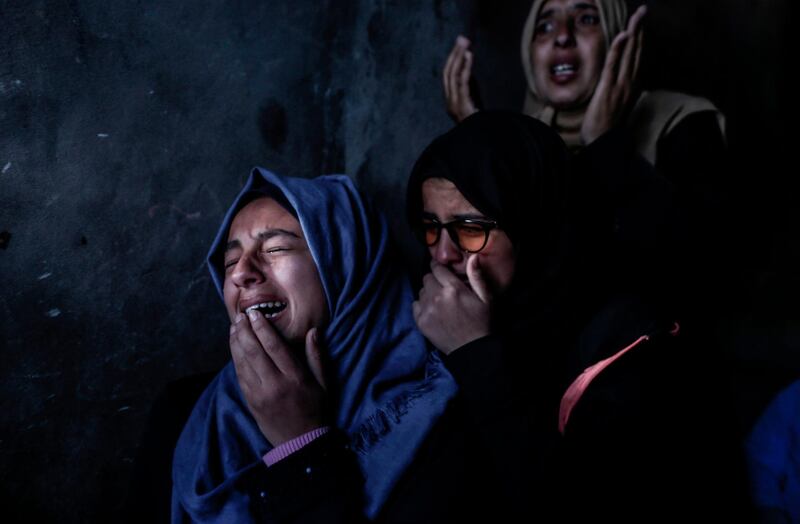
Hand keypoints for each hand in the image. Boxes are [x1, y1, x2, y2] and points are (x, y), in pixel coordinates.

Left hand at [229, 311, 326, 445]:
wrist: (302, 442)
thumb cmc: (316, 409)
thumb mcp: (324, 383)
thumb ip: (317, 357)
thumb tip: (313, 331)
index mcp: (295, 378)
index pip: (274, 346)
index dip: (262, 328)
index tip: (254, 313)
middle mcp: (275, 384)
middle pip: (254, 351)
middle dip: (244, 331)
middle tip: (239, 316)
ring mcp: (260, 394)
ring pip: (243, 363)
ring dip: (236, 343)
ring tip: (233, 327)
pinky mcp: (251, 402)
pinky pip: (240, 376)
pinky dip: (235, 360)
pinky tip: (234, 348)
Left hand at [412, 256, 492, 354]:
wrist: (472, 350)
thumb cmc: (481, 322)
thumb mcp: (486, 298)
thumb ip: (477, 276)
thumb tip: (473, 257)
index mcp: (453, 289)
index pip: (437, 268)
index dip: (439, 267)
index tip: (440, 269)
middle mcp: (437, 297)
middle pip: (427, 278)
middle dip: (434, 280)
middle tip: (444, 288)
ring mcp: (427, 310)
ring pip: (421, 291)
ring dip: (429, 293)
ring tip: (440, 302)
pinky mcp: (421, 322)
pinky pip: (415, 304)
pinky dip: (422, 305)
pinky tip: (433, 311)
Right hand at [443, 35, 477, 122]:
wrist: (484, 142)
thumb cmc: (483, 124)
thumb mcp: (476, 102)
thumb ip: (471, 86)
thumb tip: (469, 63)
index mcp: (452, 102)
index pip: (448, 76)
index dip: (454, 59)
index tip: (461, 46)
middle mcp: (450, 102)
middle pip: (447, 73)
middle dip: (454, 54)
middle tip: (462, 38)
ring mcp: (454, 104)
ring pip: (452, 75)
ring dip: (458, 57)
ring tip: (465, 43)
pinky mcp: (462, 106)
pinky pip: (461, 83)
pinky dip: (465, 67)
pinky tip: (469, 56)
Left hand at [581, 5, 646, 144]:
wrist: (601, 144)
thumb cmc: (605, 126)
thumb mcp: (614, 104)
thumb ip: (618, 89)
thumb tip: (618, 79)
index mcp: (631, 86)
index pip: (636, 57)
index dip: (639, 39)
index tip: (640, 23)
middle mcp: (629, 84)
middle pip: (636, 51)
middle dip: (640, 29)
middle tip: (643, 10)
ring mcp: (620, 87)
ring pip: (629, 55)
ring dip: (633, 33)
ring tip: (637, 16)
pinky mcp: (608, 90)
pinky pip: (613, 66)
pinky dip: (619, 49)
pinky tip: (623, 35)